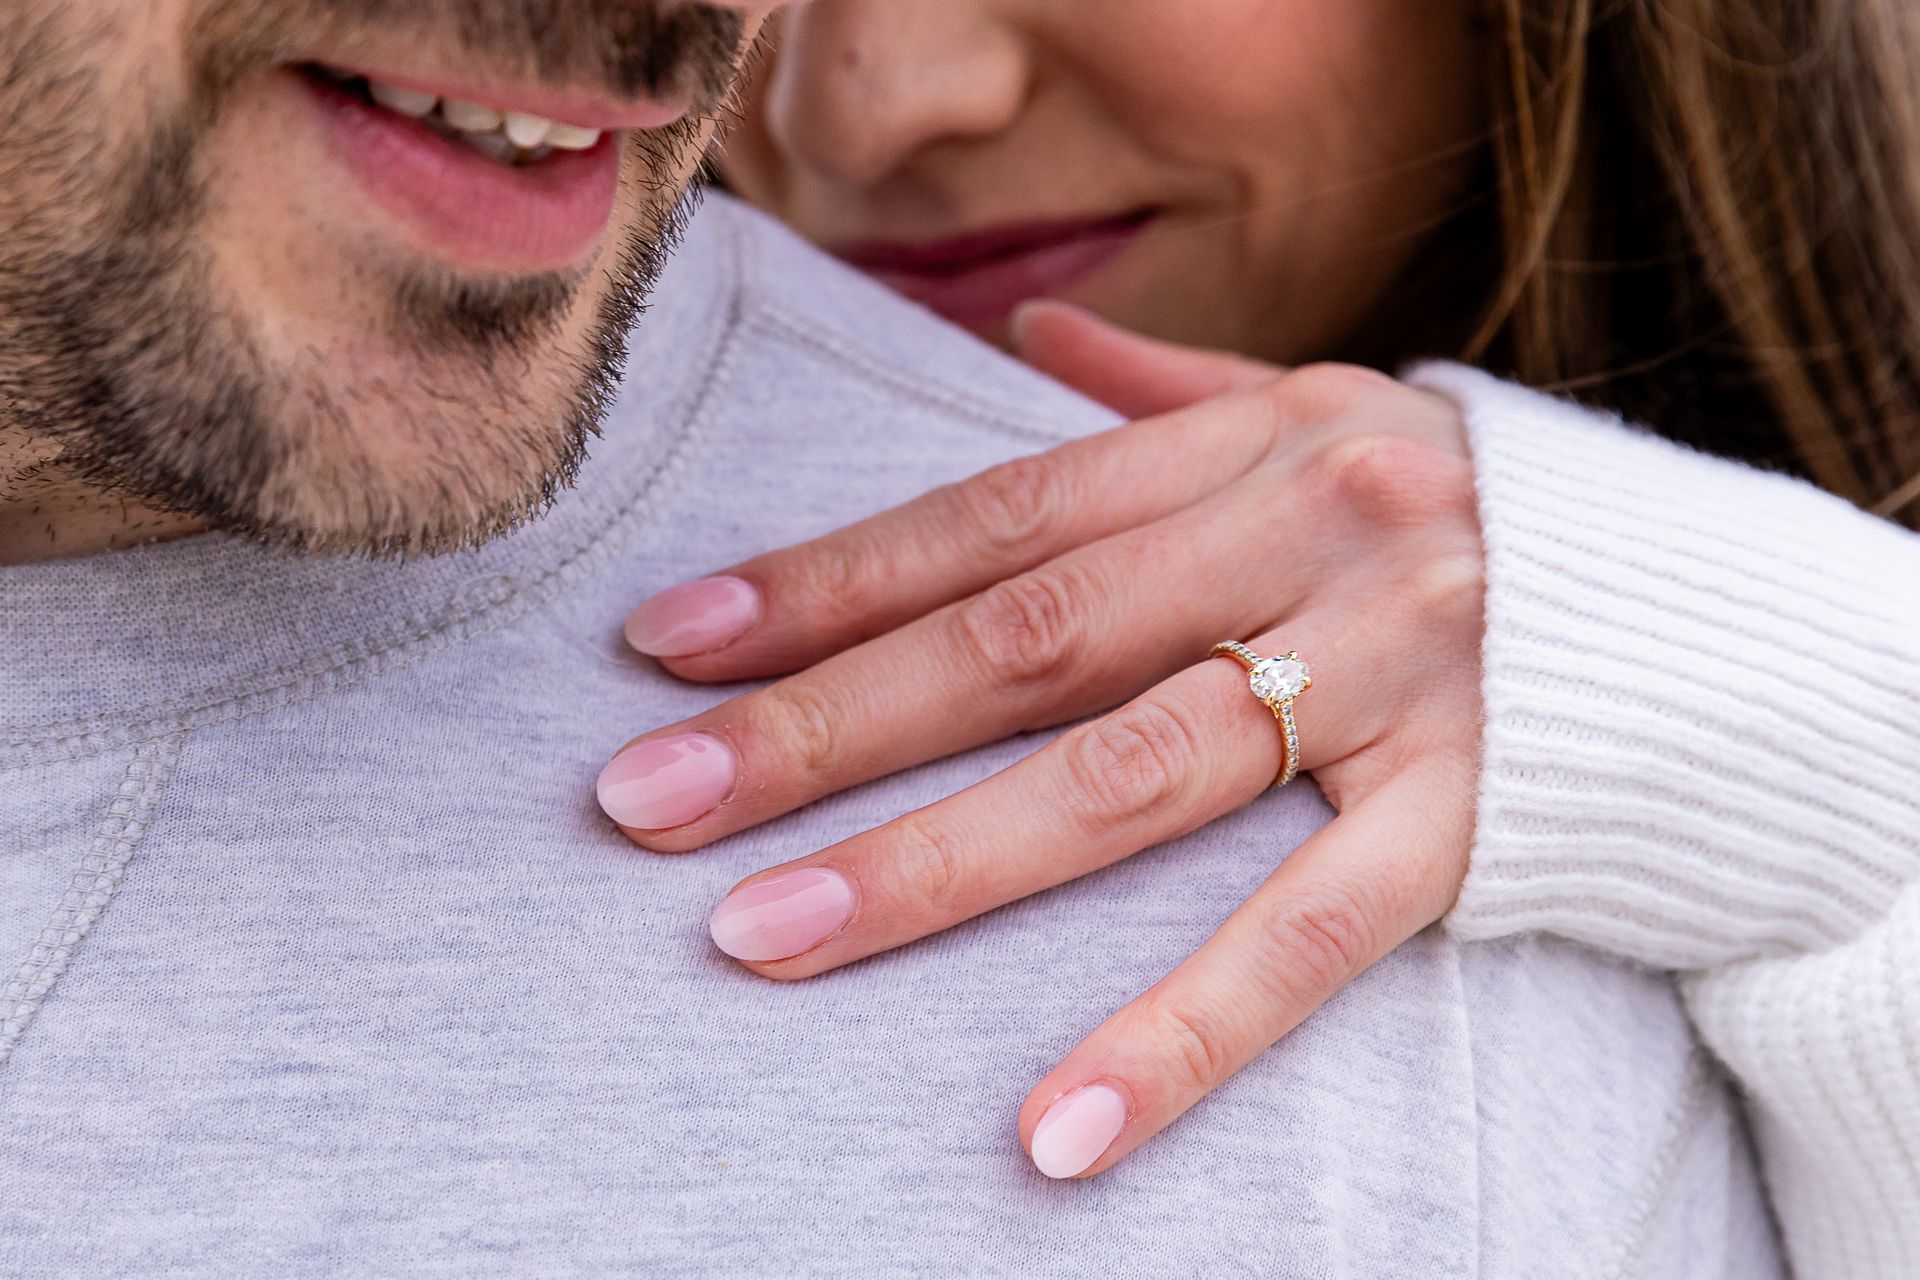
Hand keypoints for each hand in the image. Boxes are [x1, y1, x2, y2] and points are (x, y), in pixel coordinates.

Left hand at [595, 301, 1484, 1178]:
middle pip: (1027, 638)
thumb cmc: (1463, 508)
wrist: (1700, 610)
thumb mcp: (1330, 406)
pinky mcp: (1467, 818)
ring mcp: (1389, 681)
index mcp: (1249, 442)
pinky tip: (1051, 1130)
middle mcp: (1306, 540)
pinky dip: (1179, 1034)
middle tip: (646, 801)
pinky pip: (1309, 937)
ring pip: (1130, 776)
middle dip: (823, 722)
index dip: (824, 580)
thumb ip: (1170, 389)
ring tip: (764, 935)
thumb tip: (1032, 344)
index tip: (671, 648)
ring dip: (934, 863)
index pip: (994, 514)